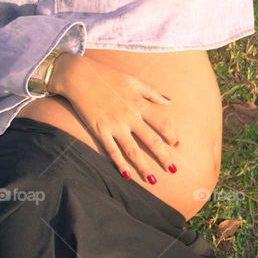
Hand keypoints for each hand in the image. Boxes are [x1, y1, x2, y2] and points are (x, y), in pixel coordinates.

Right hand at [52, 55, 179, 182]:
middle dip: (163, 156)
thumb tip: (170, 101)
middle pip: (150, 141)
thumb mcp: (134, 81)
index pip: (162, 123)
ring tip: (153, 180)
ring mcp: (114, 126)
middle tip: (173, 170)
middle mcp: (129, 117)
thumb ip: (153, 93)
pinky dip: (120, 164)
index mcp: (139, 104)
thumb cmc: (108, 77)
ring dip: (144, 167)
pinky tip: (127, 176)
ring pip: (132, 151)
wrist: (79, 77)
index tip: (177, 144)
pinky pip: (112, 151)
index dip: (171, 135)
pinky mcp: (99, 131)